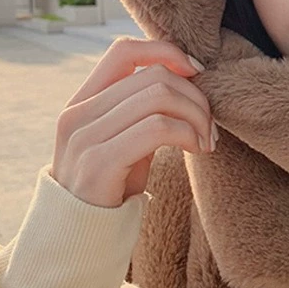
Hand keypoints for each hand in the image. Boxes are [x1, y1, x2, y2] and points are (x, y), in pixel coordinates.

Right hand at [51, 37, 215, 206]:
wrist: (81, 237)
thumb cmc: (113, 183)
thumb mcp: (123, 136)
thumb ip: (141, 106)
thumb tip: (189, 74)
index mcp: (83, 100)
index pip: (124, 50)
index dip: (166, 52)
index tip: (196, 73)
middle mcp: (77, 113)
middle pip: (154, 75)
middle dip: (195, 96)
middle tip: (211, 125)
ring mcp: (84, 137)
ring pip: (159, 97)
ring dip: (197, 116)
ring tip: (207, 140)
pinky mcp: (99, 163)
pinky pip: (158, 128)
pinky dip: (188, 133)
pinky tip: (197, 149)